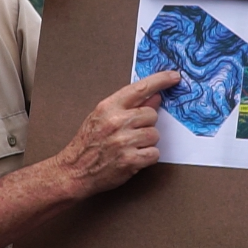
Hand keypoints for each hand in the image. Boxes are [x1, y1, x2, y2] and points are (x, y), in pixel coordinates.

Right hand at [53, 70, 180, 197]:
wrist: (74, 171)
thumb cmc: (87, 144)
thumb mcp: (102, 117)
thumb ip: (128, 106)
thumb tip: (155, 96)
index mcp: (108, 107)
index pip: (140, 88)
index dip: (160, 80)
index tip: (174, 77)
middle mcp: (116, 122)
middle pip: (151, 114)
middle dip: (146, 124)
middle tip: (131, 133)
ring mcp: (123, 141)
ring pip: (154, 135)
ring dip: (147, 142)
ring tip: (130, 146)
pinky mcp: (130, 160)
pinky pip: (154, 154)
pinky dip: (147, 157)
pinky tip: (133, 157)